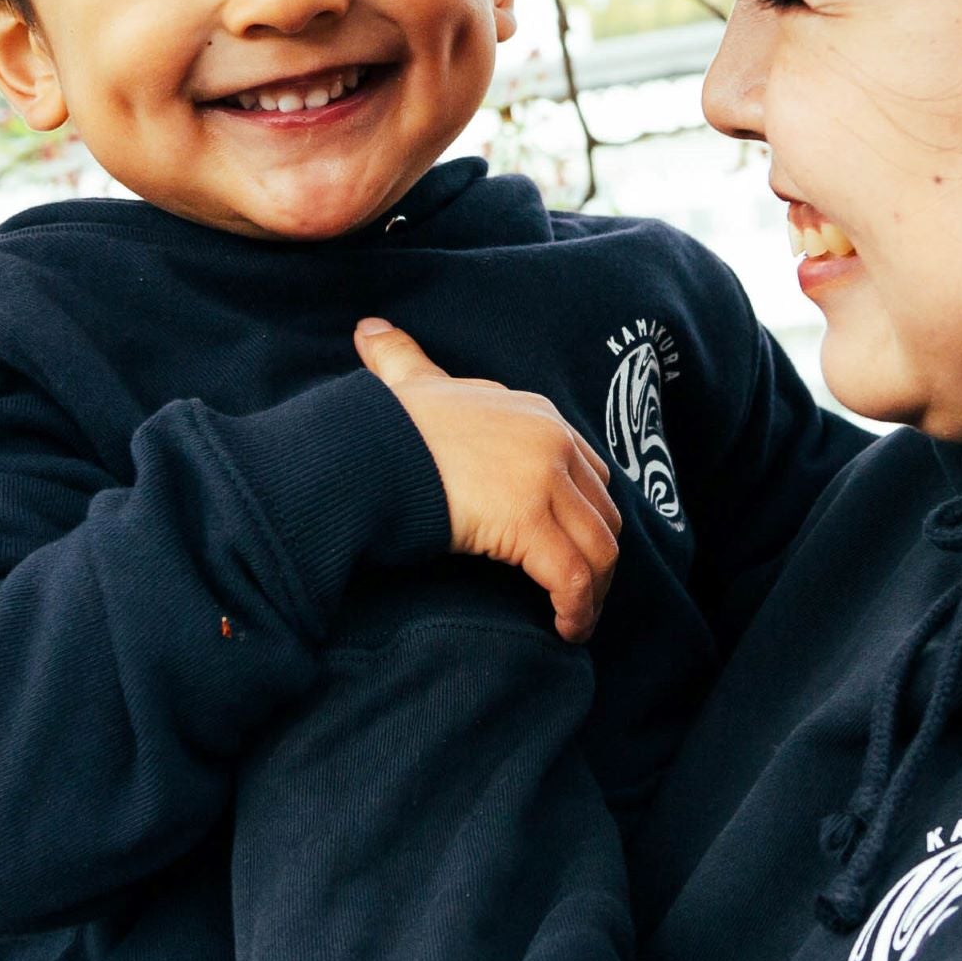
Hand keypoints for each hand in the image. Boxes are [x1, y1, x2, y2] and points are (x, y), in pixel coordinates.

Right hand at [358, 317, 620, 641]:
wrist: (360, 449)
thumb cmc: (379, 425)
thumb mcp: (406, 383)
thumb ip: (400, 358)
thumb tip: (368, 330)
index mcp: (535, 413)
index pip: (588, 470)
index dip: (585, 516)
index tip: (569, 550)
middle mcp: (550, 440)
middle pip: (601, 511)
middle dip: (597, 557)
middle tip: (578, 595)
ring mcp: (543, 478)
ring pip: (597, 548)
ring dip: (594, 592)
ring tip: (574, 621)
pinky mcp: (528, 520)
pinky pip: (571, 578)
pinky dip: (577, 610)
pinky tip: (565, 630)